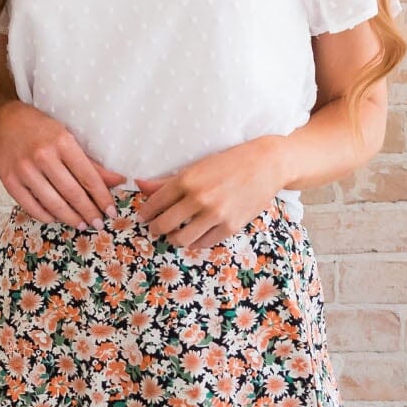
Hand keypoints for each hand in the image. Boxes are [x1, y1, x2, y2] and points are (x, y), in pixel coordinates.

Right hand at [0, 100, 127, 227]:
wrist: (4, 123)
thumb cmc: (41, 130)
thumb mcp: (67, 139)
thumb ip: (91, 163)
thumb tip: (118, 181)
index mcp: (62, 142)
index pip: (88, 177)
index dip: (102, 198)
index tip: (111, 212)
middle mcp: (43, 156)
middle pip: (72, 193)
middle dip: (89, 212)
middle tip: (98, 224)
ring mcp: (24, 170)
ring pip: (53, 204)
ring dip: (70, 218)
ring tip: (81, 224)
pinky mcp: (10, 182)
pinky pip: (32, 208)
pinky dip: (47, 217)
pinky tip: (57, 218)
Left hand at [131, 136, 287, 249]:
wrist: (267, 165)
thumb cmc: (230, 162)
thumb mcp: (197, 166)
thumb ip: (166, 181)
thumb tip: (139, 184)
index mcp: (187, 180)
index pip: (155, 204)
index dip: (146, 213)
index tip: (145, 217)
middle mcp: (199, 198)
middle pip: (164, 225)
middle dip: (156, 229)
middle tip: (156, 228)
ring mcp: (215, 215)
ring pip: (181, 239)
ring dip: (174, 238)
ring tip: (175, 234)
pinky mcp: (230, 227)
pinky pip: (203, 243)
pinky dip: (195, 242)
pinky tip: (194, 235)